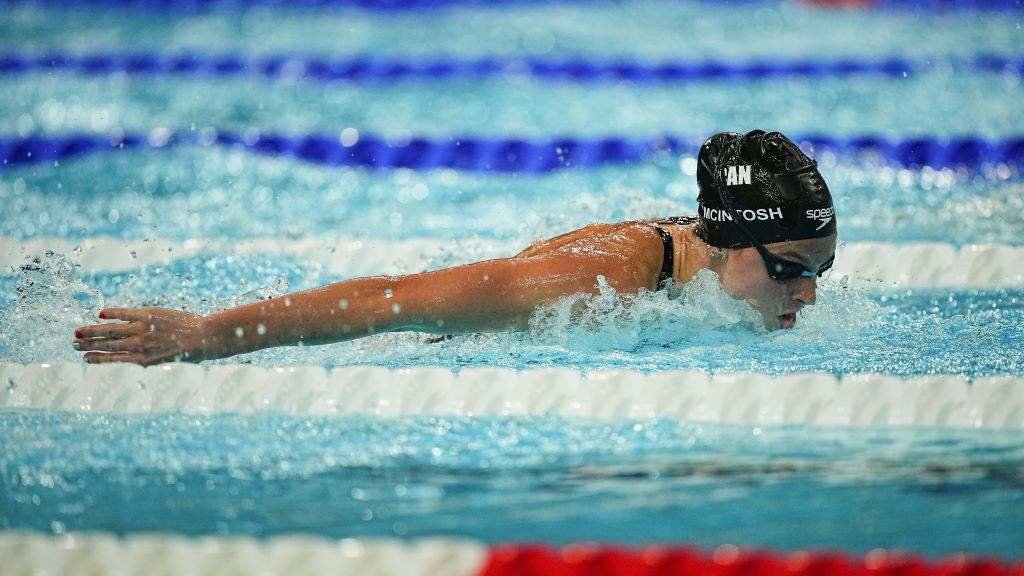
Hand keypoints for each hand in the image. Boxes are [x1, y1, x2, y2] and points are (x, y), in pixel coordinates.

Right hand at [73, 307, 209, 365]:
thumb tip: (140, 360)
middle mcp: (138, 346)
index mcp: (143, 360)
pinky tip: (101, 314)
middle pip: (107, 344)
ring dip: (92, 331)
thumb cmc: (191, 352)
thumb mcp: (168, 360)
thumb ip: (151, 358)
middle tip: (73, 344)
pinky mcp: (147, 315)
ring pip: (110, 330)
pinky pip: (124, 313)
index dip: (97, 358)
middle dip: (88, 345)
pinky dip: (112, 313)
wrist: (203, 337)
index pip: (114, 359)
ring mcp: (141, 330)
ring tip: (78, 332)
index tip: (84, 357)